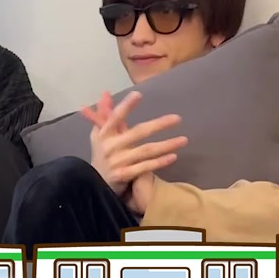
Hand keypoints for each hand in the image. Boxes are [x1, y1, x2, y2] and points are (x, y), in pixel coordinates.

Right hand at [81, 91, 186, 215]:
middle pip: (138, 133)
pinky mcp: (123, 175)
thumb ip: (104, 114)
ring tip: (184, 140)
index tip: (138, 94)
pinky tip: (173, 156)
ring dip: (166, 145)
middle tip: (177, 118)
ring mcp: (118, 162)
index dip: (126, 106)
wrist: (94, 184)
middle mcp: (110, 146)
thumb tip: (105, 93)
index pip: (116, 117)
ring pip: (146, 151)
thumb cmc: (101, 155)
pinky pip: (145, 167)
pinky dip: (159, 162)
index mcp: (104, 133)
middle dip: (159, 125)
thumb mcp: (99, 134)